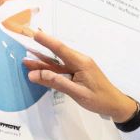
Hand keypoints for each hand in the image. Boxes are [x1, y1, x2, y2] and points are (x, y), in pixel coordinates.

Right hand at [22, 30, 137, 121]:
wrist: (115, 105)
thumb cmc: (99, 99)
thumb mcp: (77, 93)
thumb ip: (56, 82)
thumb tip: (34, 74)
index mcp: (81, 63)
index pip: (60, 49)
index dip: (46, 41)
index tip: (34, 34)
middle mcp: (80, 61)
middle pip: (57, 53)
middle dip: (40, 49)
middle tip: (23, 44)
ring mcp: (79, 67)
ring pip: (58, 63)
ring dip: (43, 62)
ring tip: (25, 61)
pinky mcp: (78, 73)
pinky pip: (62, 69)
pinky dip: (50, 70)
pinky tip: (39, 70)